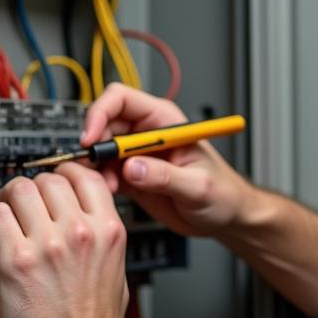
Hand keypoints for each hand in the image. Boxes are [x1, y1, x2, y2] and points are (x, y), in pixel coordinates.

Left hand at [0, 164, 128, 317]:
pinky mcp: (16, 260)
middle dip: (35, 186)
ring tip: (7, 213)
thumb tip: (86, 221)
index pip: (86, 176)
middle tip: (26, 201)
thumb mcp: (117, 272)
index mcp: (110, 231)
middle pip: (50, 179)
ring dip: (11, 198)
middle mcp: (80, 232)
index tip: (55, 180)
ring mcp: (48, 244)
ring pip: (20, 189)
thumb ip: (103, 240)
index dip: (66, 173)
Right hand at [81, 83, 256, 238]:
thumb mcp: (198, 185)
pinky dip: (98, 182)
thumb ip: (166, 176)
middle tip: (94, 168)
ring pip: (99, 150)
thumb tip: (133, 167)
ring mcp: (137, 155)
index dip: (100, 113)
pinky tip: (109, 193)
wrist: (225, 217)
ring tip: (108, 187)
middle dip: (94, 145)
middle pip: (104, 124)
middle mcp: (147, 134)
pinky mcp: (131, 176)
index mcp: (165, 122)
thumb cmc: (223, 193)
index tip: (91, 138)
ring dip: (94, 167)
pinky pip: (103, 172)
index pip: (122, 100)